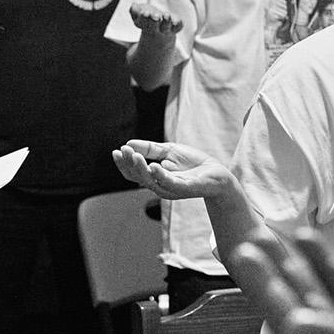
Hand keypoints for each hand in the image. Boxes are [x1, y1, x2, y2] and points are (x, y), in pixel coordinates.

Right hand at [111, 139, 233, 199]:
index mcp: (154, 178)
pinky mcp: (185, 188)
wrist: (217, 172)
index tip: (116, 151)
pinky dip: (161, 176)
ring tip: (133, 155)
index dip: (123, 164)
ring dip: (140, 168)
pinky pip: (170, 183)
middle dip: (129, 164)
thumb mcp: (168, 151)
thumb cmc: (192, 163)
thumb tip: (128, 144)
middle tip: (123, 151)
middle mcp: (159, 186)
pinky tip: (154, 166)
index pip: (133, 173)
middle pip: (138, 178)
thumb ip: (149, 149)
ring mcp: (172, 189)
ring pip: (150, 181)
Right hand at [129, 4, 182, 39]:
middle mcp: (155, 30)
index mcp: (143, 26)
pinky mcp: (175, 27)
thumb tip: (134, 6)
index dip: (144, 18)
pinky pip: (178, 27)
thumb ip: (134, 10)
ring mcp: (166, 29)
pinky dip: (178, 24)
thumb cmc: (146, 21)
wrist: (159, 36)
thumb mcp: (138, 16)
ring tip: (166, 15)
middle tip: (155, 16)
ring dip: (166, 21)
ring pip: (166, 27)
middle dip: (153, 21)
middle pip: (153, 27)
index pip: (142, 22)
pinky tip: (176, 21)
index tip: (145, 13)